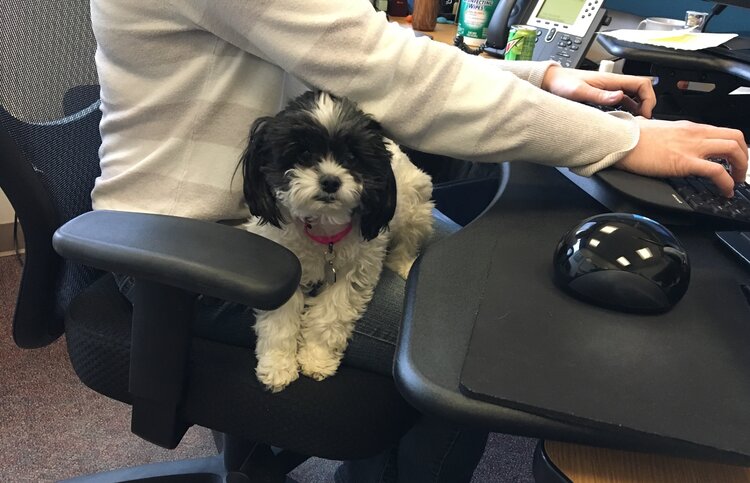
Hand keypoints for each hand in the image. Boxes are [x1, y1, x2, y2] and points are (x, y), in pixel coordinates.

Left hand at [541, 65, 655, 116]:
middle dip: (647, 104)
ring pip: (633, 96)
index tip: (645, 113)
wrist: (551, 82)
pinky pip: (623, 101)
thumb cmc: (562, 83)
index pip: (642, 83)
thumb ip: (599, 95)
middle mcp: (613, 83)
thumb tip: (619, 97)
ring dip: (638, 108)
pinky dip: (628, 109)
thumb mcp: (580, 91)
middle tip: (642, 120)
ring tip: (635, 122)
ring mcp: (609, 89)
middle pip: (641, 90)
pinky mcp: (604, 95)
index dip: (649, 98)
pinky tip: (624, 119)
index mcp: (611, 80)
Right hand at [615, 118, 747, 196]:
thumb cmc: (630, 136)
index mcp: (688, 127)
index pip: (723, 132)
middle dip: (743, 157)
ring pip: (733, 150)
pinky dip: (727, 182)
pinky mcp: (684, 162)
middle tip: (738, 172)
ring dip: (740, 168)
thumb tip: (657, 136)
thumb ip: (663, 133)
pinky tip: (725, 190)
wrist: (619, 139)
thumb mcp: (654, 129)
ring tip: (735, 182)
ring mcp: (691, 147)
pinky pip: (716, 171)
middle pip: (736, 138)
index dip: (734, 147)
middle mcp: (694, 134)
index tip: (732, 161)